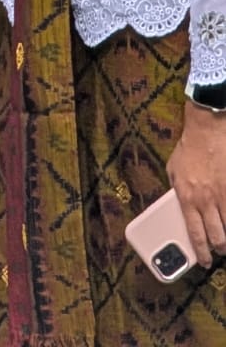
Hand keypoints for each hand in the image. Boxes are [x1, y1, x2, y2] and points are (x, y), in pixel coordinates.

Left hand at [169, 102, 225, 266]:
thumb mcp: (173, 171)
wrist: (207, 132)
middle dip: (220, 250)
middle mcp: (205, 201)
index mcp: (186, 198)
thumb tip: (180, 208)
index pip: (195, 233)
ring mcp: (222, 196)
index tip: (204, 262)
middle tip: (220, 252)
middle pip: (217, 237)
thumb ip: (177, 191)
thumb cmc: (188, 150)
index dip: (201, 252)